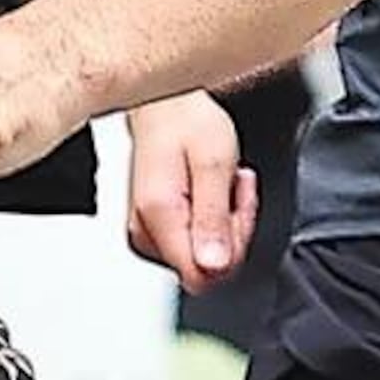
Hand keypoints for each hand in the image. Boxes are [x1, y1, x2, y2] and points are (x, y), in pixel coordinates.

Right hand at [123, 93, 251, 290]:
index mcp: (159, 217)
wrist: (164, 103)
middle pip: (202, 270)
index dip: (230, 251)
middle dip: (230, 234)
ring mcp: (145, 231)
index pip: (201, 276)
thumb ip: (214, 218)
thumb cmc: (186, 121)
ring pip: (199, 258)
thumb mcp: (214, 163)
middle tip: (232, 189)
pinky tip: (210, 191)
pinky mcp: (150, 227)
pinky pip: (191, 243)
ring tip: (221, 184)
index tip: (235, 209)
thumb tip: (214, 266)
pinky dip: (210, 220)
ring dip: (222, 225)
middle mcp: (144, 231)